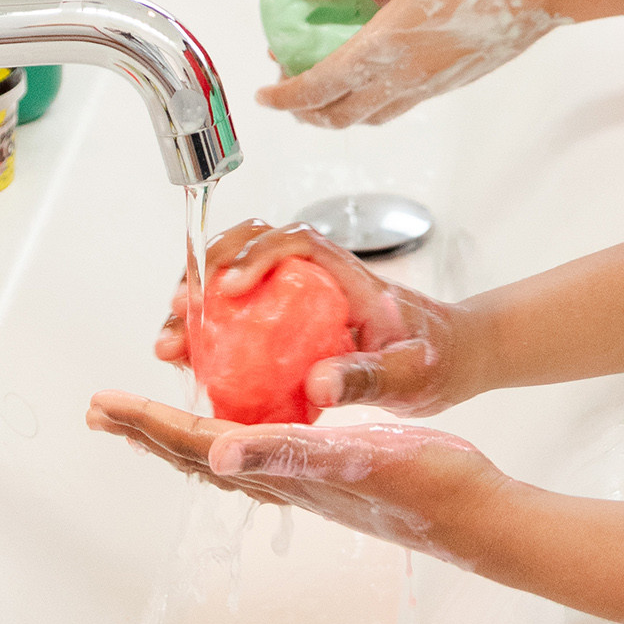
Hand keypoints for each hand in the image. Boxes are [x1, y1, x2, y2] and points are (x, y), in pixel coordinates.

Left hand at [86, 390, 507, 561]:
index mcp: (280, 470)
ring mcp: (307, 481)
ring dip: (185, 435)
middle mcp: (284, 480)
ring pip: (228, 456)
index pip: (196, 444)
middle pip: (198, 454)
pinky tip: (248, 424)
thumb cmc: (423, 485)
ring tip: (157, 420)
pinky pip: (266, 451)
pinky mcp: (333, 476)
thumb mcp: (354, 460)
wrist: (474, 515)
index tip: (103, 402)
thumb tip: (216, 451)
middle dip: (150, 430)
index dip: (147, 421)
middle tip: (105, 411)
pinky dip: (238, 432)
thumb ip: (286, 452)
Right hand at [154, 217, 475, 416]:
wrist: (453, 359)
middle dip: (204, 271)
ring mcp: (301, 295)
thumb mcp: (409, 373)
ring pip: (236, 276)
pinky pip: (241, 314)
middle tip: (177, 313)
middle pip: (249, 245)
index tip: (227, 289)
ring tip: (170, 342)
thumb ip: (369, 377)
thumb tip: (319, 382)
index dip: (255, 254)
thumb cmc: (437, 359)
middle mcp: (317, 275)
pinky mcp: (292, 320)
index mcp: (346, 274)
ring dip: (197, 301)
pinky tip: (190, 363)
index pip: (295, 241)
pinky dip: (210, 331)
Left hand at [258, 0, 566, 127]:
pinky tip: (369, 75)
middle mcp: (405, 76)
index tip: (263, 95)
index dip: (285, 96)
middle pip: (340, 115)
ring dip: (338, 111)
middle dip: (306, 112)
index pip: (320, 86)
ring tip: (321, 91)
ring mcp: (430, 85)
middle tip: (287, 95)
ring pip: (370, 116)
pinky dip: (370, 101)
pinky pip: (398, 105)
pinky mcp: (449, 84)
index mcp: (385, 45)